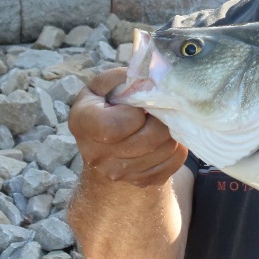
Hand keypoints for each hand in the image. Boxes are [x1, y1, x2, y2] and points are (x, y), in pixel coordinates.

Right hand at [68, 68, 187, 187]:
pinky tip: (164, 138)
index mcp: (82, 123)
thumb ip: (123, 78)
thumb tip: (148, 77)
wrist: (107, 143)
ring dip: (170, 132)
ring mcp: (118, 173)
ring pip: (165, 150)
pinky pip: (173, 163)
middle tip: (159, 111)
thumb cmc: (107, 105)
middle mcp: (96, 155)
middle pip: (147, 140)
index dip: (135, 113)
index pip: (114, 126)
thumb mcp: (105, 85)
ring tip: (161, 122)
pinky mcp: (141, 182)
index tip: (138, 107)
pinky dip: (176, 148)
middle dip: (160, 120)